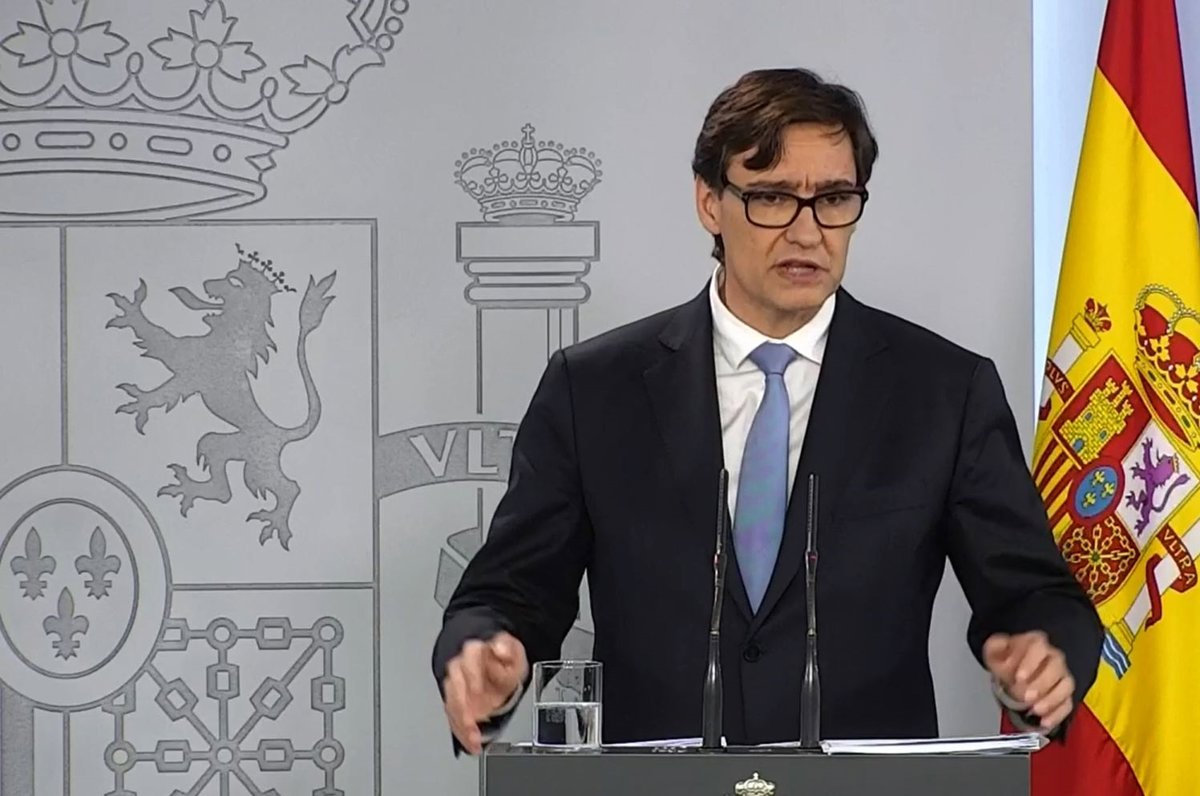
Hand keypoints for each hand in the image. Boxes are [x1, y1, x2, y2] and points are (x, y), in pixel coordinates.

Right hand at [442, 632, 527, 753]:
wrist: (498, 669)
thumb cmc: (505, 660)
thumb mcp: (514, 653)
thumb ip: (507, 650)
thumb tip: (499, 647)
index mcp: (475, 651)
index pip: (468, 657)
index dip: (471, 674)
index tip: (476, 690)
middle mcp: (460, 668)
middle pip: (454, 685)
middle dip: (461, 707)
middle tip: (471, 723)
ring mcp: (456, 687)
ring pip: (451, 704)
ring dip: (460, 724)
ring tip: (473, 739)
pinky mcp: (457, 704)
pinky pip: (454, 719)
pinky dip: (462, 733)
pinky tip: (471, 744)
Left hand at [983, 631, 1074, 731]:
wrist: (1011, 669)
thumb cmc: (1004, 658)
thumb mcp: (994, 650)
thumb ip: (996, 650)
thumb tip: (1007, 660)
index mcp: (1034, 642)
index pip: (1038, 647)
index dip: (1030, 662)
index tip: (1019, 677)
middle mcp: (1052, 657)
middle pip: (1055, 667)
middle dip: (1041, 683)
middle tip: (1026, 696)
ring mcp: (1061, 675)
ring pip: (1066, 685)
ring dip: (1052, 699)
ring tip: (1036, 710)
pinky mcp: (1064, 694)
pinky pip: (1068, 703)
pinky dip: (1058, 714)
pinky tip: (1045, 721)